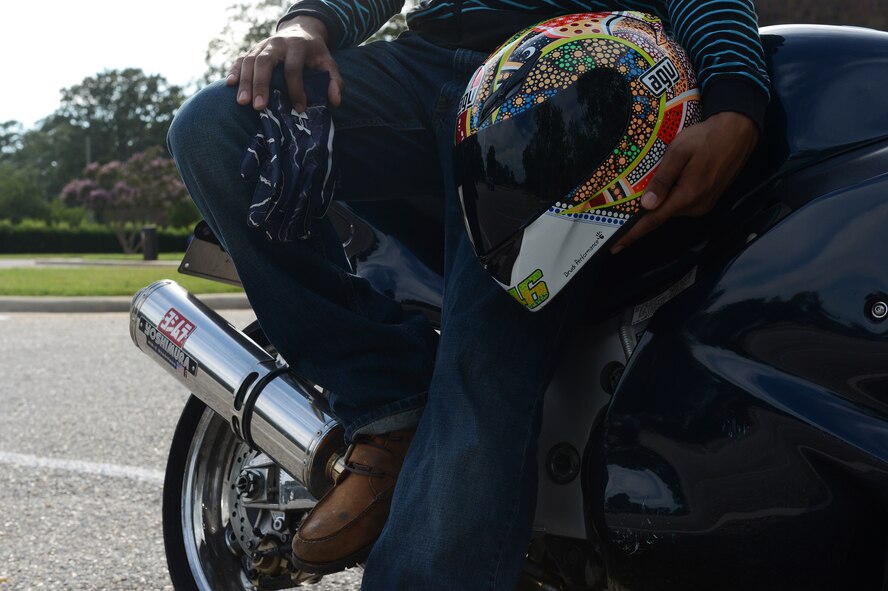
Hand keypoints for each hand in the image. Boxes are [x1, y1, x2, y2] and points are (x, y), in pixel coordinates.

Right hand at [226, 16, 343, 111]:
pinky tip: (230, 85)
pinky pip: (241, 58)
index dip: (296, 89)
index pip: (293, 68)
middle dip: (261, 84)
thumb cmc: (315, 53)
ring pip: (250, 61)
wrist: (301, 30)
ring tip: (242, 102)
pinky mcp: (254, 49)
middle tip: (258, 106)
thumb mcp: (329, 63)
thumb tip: (335, 102)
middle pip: (265, 62)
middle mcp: (277, 43)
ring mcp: (263, 45)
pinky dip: (235, 70)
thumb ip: (334, 81)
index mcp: (297, 46)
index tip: (299, 108)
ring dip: (245, 82)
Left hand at [609, 111, 758, 253]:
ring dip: (660, 201)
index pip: (653, 221)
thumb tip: (647, 205)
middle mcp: (696, 206)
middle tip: (625, 203)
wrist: (739, 131)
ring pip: (672, 208)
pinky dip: (671, 198)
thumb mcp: (678, 152)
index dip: (633, 234)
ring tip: (652, 184)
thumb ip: (662, 180)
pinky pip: (683, 203)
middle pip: (661, 214)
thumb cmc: (706, 137)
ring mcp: (704, 204)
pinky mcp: (708, 199)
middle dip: (643, 212)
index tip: (616, 246)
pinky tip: (670, 183)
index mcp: (687, 196)